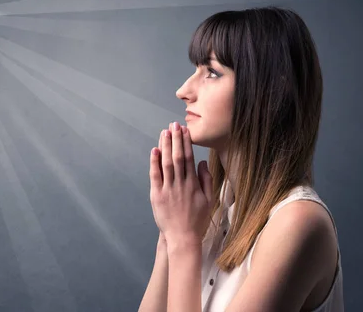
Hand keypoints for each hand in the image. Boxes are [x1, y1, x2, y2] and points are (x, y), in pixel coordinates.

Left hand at [149, 122, 214, 247]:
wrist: (183, 238)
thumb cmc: (197, 220)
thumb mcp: (209, 200)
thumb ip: (206, 180)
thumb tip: (203, 162)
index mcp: (193, 184)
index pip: (189, 158)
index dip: (186, 143)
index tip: (185, 130)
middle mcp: (180, 184)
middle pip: (177, 157)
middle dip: (175, 139)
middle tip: (174, 125)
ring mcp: (168, 189)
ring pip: (166, 163)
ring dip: (165, 146)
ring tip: (165, 132)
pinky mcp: (157, 196)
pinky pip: (155, 176)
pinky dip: (154, 162)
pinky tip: (154, 150)